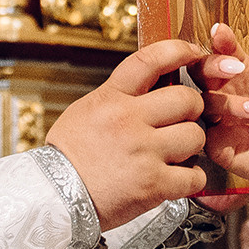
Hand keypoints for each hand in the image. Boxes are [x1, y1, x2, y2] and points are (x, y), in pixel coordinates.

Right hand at [50, 39, 210, 229]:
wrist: (52, 199)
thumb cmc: (68, 158)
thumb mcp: (86, 112)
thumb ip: (118, 98)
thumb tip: (150, 86)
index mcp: (111, 98)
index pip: (150, 60)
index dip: (178, 50)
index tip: (193, 52)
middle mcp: (128, 120)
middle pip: (187, 99)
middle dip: (192, 110)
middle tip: (183, 121)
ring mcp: (143, 152)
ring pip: (196, 136)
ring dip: (192, 146)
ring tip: (177, 154)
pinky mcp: (153, 184)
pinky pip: (193, 176)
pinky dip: (191, 179)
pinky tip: (178, 180)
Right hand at [198, 22, 248, 213]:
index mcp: (243, 72)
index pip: (223, 51)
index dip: (219, 41)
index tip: (221, 33)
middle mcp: (227, 93)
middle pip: (198, 72)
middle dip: (211, 66)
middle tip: (235, 68)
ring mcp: (220, 120)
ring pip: (205, 104)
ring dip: (232, 104)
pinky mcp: (221, 147)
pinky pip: (213, 136)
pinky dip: (236, 131)